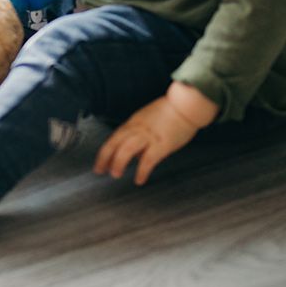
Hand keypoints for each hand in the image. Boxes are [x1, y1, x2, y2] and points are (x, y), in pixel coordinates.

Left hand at [94, 83, 217, 184]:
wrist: (186, 106)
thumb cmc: (170, 113)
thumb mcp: (148, 120)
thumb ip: (139, 134)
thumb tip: (135, 154)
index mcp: (134, 122)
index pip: (114, 138)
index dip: (104, 151)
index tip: (99, 163)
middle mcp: (138, 128)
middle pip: (115, 142)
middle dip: (105, 157)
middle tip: (99, 171)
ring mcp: (149, 135)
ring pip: (127, 149)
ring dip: (119, 162)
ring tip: (115, 174)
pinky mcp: (162, 144)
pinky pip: (148, 159)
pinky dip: (141, 170)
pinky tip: (139, 180)